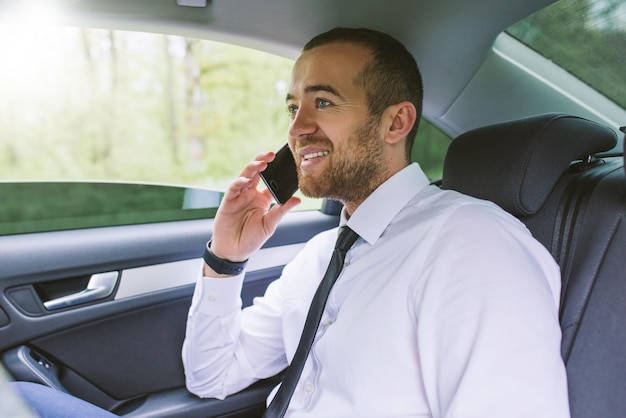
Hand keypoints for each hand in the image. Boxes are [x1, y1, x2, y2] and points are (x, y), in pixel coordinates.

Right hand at [206, 151, 300, 275]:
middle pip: (257, 172)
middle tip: (272, 155)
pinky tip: (247, 180)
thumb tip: (298, 199)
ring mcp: (239, 195)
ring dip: (253, 167)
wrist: (233, 251)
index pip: (271, 180)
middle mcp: (251, 194)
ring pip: (246, 175)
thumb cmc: (251, 239)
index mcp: (263, 198)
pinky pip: (234, 187)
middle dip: (264, 161)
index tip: (286, 162)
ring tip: (262, 163)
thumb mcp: (270, 225)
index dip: (277, 171)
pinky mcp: (228, 200)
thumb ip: (281, 210)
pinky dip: (240, 182)